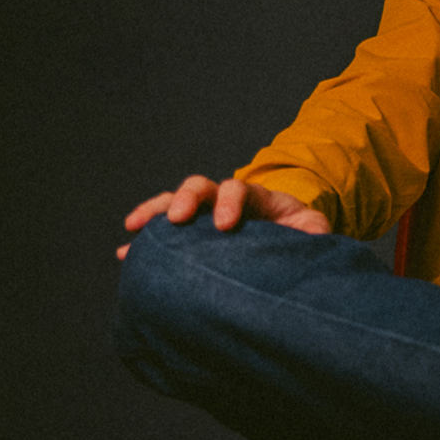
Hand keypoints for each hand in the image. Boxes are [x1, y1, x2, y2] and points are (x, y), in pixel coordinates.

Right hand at [117, 174, 331, 258]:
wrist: (292, 240)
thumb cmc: (302, 236)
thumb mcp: (314, 232)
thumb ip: (314, 234)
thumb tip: (315, 243)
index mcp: (257, 198)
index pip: (238, 188)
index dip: (230, 202)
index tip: (226, 226)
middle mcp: (227, 201)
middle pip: (201, 186)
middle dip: (186, 199)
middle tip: (178, 220)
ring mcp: (207, 215)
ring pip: (175, 203)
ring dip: (155, 213)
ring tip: (133, 230)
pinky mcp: (194, 235)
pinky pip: (165, 231)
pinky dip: (145, 239)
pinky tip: (125, 253)